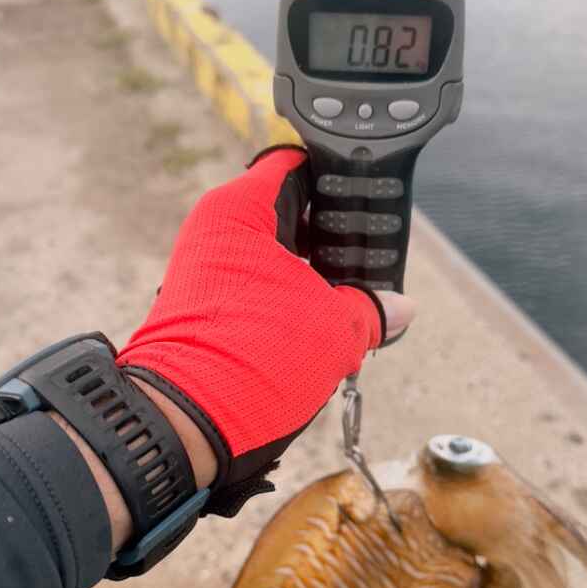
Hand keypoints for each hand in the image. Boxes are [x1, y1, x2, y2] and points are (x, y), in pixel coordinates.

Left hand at [117, 147, 415, 518]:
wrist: (186, 424)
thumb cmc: (252, 359)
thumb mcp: (334, 328)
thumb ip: (372, 309)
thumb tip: (400, 308)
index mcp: (238, 210)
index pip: (295, 163)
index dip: (336, 174)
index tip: (367, 192)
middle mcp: (216, 232)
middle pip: (288, 215)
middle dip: (330, 238)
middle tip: (368, 257)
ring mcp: (207, 271)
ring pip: (276, 258)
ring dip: (313, 278)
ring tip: (351, 300)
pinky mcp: (207, 308)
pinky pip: (260, 290)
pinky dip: (290, 302)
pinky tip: (321, 327)